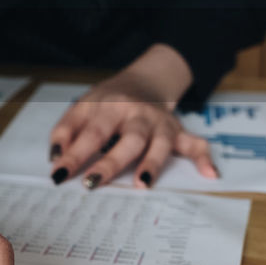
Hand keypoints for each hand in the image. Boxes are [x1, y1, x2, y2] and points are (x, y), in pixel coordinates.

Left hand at [48, 45, 217, 188]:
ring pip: (160, 144)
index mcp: (110, 106)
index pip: (91, 132)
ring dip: (152, 163)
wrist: (143, 80)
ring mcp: (160, 123)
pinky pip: (196, 143)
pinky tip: (210, 175)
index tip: (59, 174)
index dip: (74, 153)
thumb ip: (66, 129)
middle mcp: (138, 114)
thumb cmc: (107, 101)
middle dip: (110, 162)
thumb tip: (55, 157)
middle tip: (92, 183)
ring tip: (142, 184)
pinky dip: (204, 158)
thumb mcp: (82, 106)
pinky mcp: (177, 131)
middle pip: (127, 139)